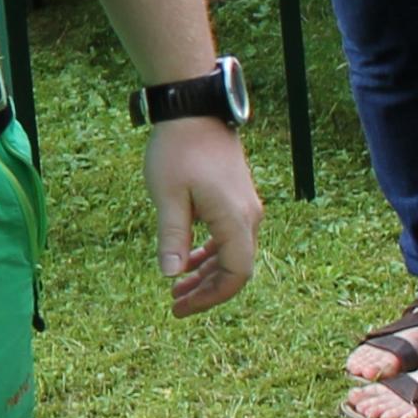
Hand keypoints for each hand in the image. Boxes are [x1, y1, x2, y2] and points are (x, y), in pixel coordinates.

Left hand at [145, 119, 259, 317]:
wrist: (193, 109)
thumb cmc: (178, 150)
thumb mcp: (168, 196)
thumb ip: (172, 237)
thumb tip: (170, 275)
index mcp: (236, 220)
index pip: (235, 275)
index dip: (210, 297)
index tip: (180, 307)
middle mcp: (249, 217)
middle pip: (236, 269)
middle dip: (206, 290)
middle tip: (174, 303)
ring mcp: (245, 207)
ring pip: (232, 254)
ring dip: (206, 273)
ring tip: (176, 286)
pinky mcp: (236, 198)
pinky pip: (229, 237)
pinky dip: (210, 253)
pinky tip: (187, 260)